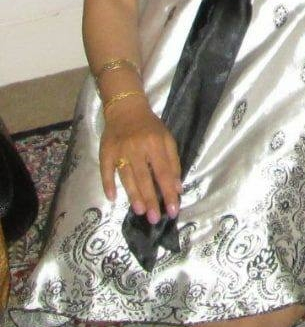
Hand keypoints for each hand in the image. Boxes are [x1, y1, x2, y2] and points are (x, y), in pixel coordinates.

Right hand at [100, 96, 180, 224]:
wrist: (125, 107)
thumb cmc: (150, 126)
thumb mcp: (167, 139)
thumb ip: (173, 163)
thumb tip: (177, 188)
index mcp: (155, 144)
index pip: (164, 173)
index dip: (168, 192)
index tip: (172, 210)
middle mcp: (137, 148)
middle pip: (144, 178)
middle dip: (150, 200)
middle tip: (154, 218)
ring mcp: (119, 150)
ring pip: (126, 176)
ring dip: (133, 195)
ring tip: (139, 211)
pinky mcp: (105, 151)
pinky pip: (106, 170)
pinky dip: (108, 184)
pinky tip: (112, 198)